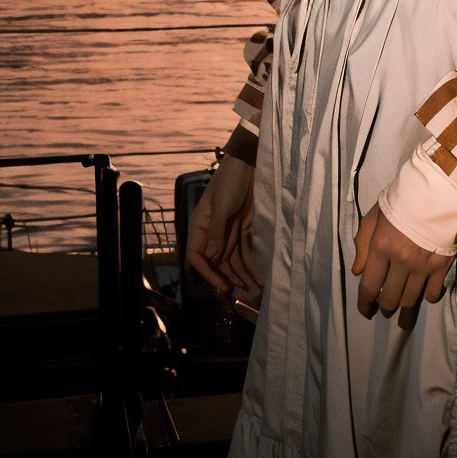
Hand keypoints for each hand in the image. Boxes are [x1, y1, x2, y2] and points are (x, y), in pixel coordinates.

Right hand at [186, 154, 263, 302]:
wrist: (249, 162)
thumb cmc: (230, 180)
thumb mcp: (222, 205)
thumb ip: (217, 232)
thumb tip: (210, 258)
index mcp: (200, 226)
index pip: (197, 256)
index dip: (208, 273)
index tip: (224, 285)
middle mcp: (211, 233)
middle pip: (217, 263)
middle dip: (230, 279)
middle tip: (244, 296)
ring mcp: (228, 232)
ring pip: (232, 261)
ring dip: (242, 276)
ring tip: (254, 293)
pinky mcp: (243, 229)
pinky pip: (244, 251)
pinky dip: (251, 264)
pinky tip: (258, 277)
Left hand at [351, 203, 454, 330]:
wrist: (436, 189)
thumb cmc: (401, 200)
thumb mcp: (373, 216)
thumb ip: (362, 244)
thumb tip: (358, 273)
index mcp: (381, 248)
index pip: (369, 287)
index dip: (364, 304)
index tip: (365, 311)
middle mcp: (401, 261)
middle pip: (390, 299)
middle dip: (384, 308)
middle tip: (384, 308)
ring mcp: (423, 266)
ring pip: (410, 300)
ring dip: (404, 311)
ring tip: (403, 316)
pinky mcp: (442, 266)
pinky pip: (432, 293)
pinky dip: (426, 297)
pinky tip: (423, 294)